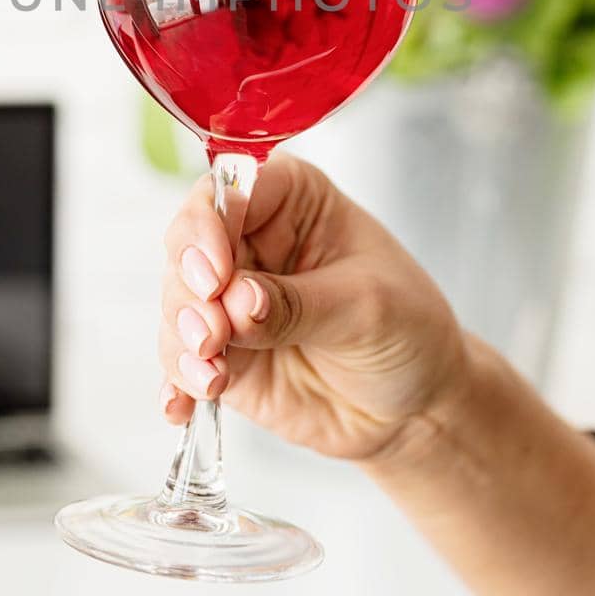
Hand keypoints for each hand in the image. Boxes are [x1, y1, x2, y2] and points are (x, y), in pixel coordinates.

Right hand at [158, 153, 467, 463]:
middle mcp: (252, 242)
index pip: (230, 190)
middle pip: (188, 245)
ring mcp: (230, 300)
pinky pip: (182, 361)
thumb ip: (297, 303)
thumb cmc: (408, 329)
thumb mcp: (366, 306)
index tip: (214, 272)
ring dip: (182, 338)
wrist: (417, 405)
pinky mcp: (222, 353)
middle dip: (188, 288)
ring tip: (210, 374)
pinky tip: (181, 405)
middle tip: (209, 331)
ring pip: (178, 304)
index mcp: (292, 200)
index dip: (209, 225)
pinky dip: (177, 382)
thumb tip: (237, 302)